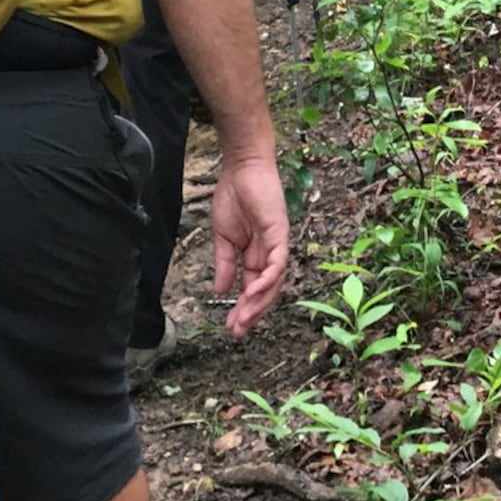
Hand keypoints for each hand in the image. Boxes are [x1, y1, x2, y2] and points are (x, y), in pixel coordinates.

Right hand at [211, 154, 289, 336]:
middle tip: (236, 331)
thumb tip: (220, 291)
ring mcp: (277, 245)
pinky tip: (252, 293)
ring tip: (243, 319)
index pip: (253, 288)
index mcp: (256, 255)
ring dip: (258, 303)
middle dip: (251, 312)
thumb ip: (225, 265)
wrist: (240, 169)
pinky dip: (267, 280)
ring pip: (274, 282)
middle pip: (266, 291)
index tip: (230, 325)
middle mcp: (270, 253)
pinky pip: (277, 263)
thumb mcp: (223, 239)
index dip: (243, 307)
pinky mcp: (280, 234)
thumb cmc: (233, 197)